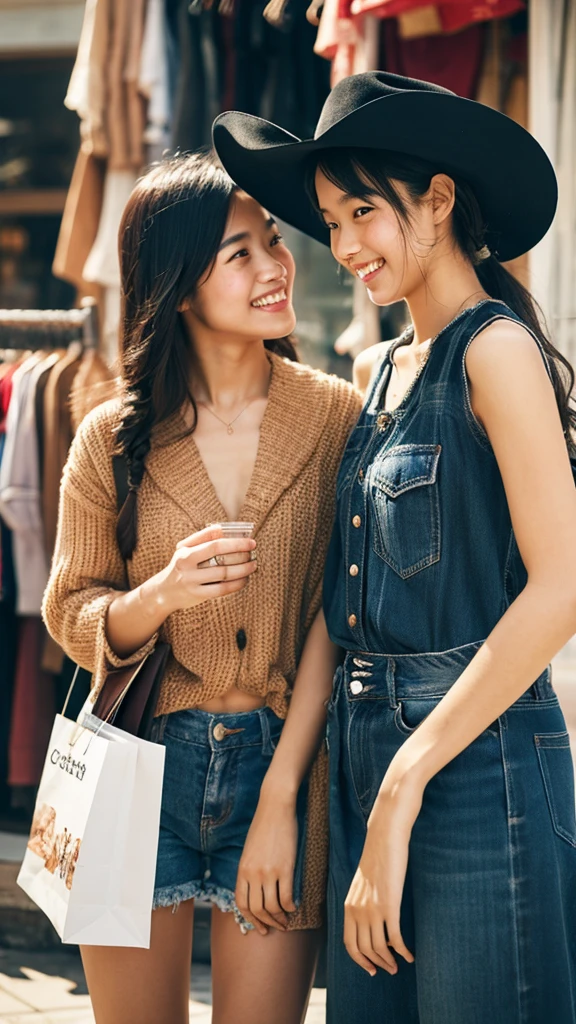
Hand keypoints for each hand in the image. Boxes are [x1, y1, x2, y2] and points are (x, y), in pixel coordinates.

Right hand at [160, 525, 256, 611]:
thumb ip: (203, 537)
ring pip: (224, 574)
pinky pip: (222, 589)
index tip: (250, 541)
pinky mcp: (198, 595)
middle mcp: (187, 566)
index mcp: (186, 552)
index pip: (215, 544)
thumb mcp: (184, 549)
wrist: (163, 591)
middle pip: (221, 559)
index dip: (235, 542)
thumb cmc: (180, 565)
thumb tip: (224, 528)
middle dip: (242, 555)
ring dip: (243, 570)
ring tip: (252, 566)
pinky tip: (244, 580)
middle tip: (253, 554)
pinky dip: (237, 584)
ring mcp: (192, 582)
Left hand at [235, 794, 297, 935]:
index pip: (241, 903)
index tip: (259, 927)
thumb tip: (255, 889)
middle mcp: (253, 874)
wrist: (275, 807)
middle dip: (266, 923)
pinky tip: (294, 907)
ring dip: (280, 918)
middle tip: (275, 928)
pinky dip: (290, 907)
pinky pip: (286, 897)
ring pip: (272, 907)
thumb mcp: (250, 850)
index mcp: (242, 869)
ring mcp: (268, 872)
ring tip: (286, 921)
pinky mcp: (285, 868)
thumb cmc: (263, 826)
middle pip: (257, 909)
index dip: (250, 919)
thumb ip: (250, 870)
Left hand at [344, 772, 422, 975]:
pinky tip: (411, 954)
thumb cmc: (378, 854)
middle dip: (376, 965)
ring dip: (390, 961)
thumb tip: (370, 917)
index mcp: (348, 904)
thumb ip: (364, 899)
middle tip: (390, 969)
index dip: (360, 960)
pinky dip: (403, 951)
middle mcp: (357, 909)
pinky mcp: (390, 904)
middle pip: (362, 950)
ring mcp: (373, 908)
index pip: (349, 943)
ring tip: (401, 963)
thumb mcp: (365, 880)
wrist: (385, 832)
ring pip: (379, 948)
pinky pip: (395, 938)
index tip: (372, 968)